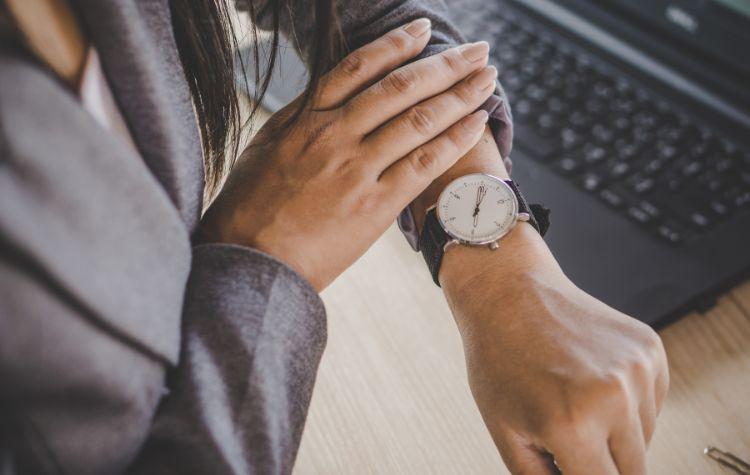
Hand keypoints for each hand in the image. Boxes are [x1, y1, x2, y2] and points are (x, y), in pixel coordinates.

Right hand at [199, 19, 497, 289]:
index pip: (360, 67)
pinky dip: (454, 140)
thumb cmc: (249, 209)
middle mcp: (335, 136)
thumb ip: (298, 119)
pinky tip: (477, 123)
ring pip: (418, 120)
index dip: (397, 44)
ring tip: (488, 79)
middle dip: (446, 64)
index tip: (424, 31)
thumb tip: (321, 94)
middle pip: (401, 88)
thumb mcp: (264, 149)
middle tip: (478, 50)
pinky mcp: (374, 206)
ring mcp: (357, 170)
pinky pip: (423, 165)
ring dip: (460, 95)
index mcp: (307, 120)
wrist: (249, 261)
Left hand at [441, 226, 669, 474]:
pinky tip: (591, 381)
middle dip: (601, 464)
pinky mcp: (650, 350)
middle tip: (568, 439)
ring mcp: (637, 369)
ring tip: (574, 401)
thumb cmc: (499, 360)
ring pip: (645, 439)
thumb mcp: (506, 433)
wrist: (509, 292)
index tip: (575, 466)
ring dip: (617, 435)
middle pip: (633, 472)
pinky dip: (629, 405)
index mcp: (572, 423)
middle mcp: (613, 396)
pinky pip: (652, 404)